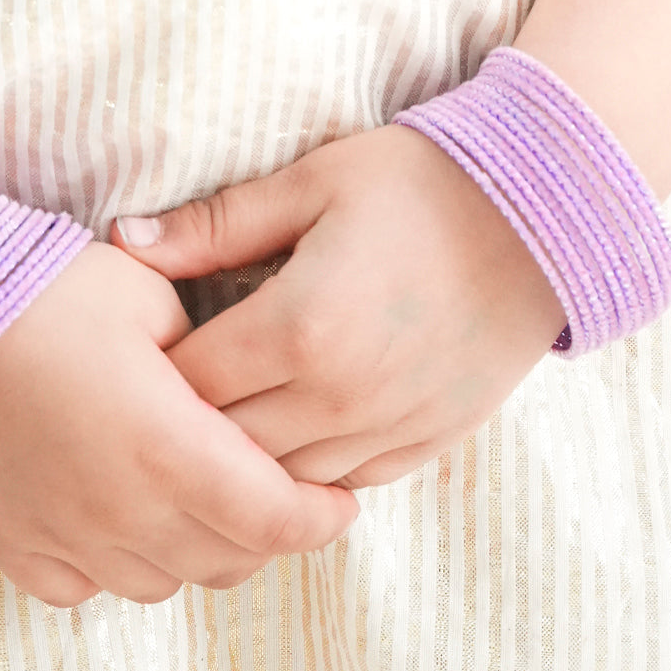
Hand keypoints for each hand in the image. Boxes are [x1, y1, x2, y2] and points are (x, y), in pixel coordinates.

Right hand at [0, 242, 356, 606]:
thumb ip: (212, 358)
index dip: (321, 518)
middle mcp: (121, 511)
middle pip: (229, 561)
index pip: (278, 521)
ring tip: (192, 502)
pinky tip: (114, 517)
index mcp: (171, 449)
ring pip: (162, 582)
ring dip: (193, 551)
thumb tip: (237, 387)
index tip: (337, 500)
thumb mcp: (149, 296)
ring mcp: (61, 536)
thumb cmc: (38, 288)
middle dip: (265, 533)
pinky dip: (115, 563)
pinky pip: (83, 587)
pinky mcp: (8, 543)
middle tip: (272, 493)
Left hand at [111, 126, 567, 487]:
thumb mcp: (312, 184)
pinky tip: (294, 434)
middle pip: (225, 447)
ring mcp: (387, 428)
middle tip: (167, 399)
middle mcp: (340, 395)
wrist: (548, 215)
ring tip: (223, 426)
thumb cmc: (420, 185)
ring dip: (246, 459)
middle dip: (188, 427)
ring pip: (280, 483)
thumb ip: (213, 226)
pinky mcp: (427, 444)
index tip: (142, 357)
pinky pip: (344, 486)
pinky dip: (309, 469)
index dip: (154, 377)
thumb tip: (123, 243)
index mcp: (299, 327)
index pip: (189, 386)